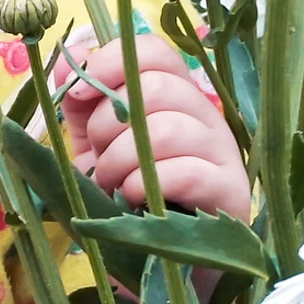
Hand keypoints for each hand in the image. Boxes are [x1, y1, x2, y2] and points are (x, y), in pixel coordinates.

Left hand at [59, 36, 250, 215]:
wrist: (159, 252)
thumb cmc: (129, 189)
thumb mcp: (96, 142)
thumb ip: (83, 100)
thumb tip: (73, 54)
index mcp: (177, 93)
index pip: (155, 51)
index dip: (113, 62)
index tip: (80, 94)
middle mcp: (206, 113)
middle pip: (158, 87)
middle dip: (109, 126)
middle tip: (99, 159)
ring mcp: (223, 151)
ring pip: (168, 129)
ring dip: (123, 160)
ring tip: (113, 184)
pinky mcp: (230, 191)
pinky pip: (186, 172)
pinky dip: (146, 183)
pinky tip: (133, 197)